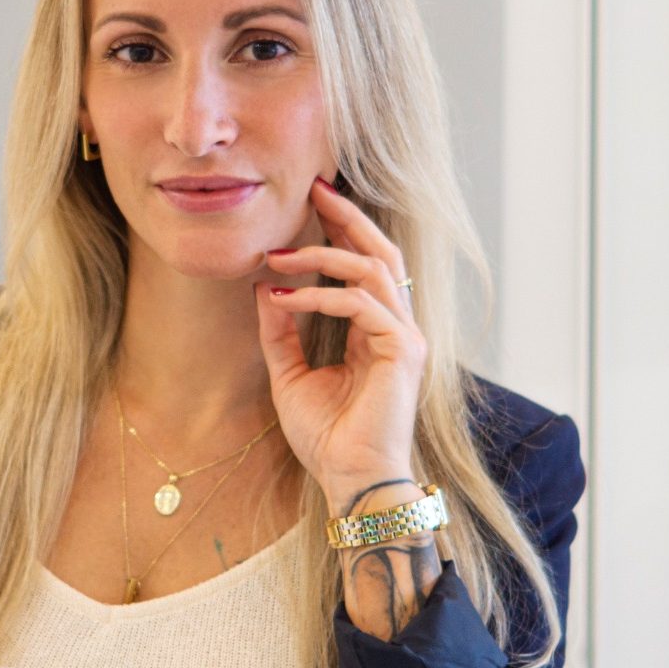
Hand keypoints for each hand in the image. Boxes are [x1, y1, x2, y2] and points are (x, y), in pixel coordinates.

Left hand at [253, 176, 427, 511]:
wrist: (349, 478)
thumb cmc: (326, 436)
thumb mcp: (289, 374)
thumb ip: (280, 331)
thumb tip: (262, 287)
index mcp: (377, 330)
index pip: (365, 265)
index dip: (343, 229)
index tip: (313, 199)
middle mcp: (398, 327)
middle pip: (381, 253)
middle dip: (348, 217)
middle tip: (314, 189)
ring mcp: (406, 337)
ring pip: (374, 270)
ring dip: (323, 256)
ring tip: (278, 255)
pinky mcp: (403, 352)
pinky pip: (361, 305)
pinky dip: (320, 296)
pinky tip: (286, 298)